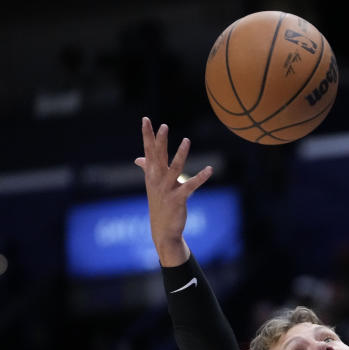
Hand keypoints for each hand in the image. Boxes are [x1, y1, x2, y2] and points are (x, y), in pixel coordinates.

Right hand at [134, 117, 212, 264]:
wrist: (163, 230)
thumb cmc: (160, 205)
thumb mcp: (152, 185)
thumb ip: (147, 169)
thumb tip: (139, 158)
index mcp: (151, 175)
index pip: (149, 151)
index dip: (148, 135)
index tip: (146, 119)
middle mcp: (157, 180)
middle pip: (158, 156)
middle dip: (160, 141)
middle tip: (163, 125)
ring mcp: (166, 190)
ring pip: (174, 168)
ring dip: (181, 154)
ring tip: (186, 140)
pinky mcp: (178, 199)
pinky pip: (190, 186)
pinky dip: (200, 177)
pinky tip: (209, 169)